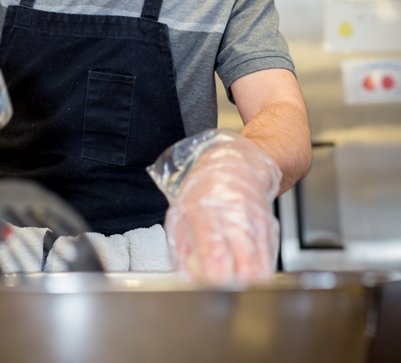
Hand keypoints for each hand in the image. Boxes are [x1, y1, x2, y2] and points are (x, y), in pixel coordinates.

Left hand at [150, 130, 281, 284]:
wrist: (240, 162)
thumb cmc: (206, 183)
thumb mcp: (181, 209)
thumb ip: (181, 245)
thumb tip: (186, 276)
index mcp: (208, 213)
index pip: (215, 254)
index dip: (214, 279)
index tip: (208, 287)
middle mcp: (235, 219)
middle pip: (244, 267)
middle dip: (234, 287)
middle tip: (222, 290)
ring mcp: (255, 224)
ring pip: (260, 268)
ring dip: (248, 283)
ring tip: (234, 284)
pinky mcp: (270, 228)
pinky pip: (269, 259)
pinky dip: (259, 271)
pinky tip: (246, 270)